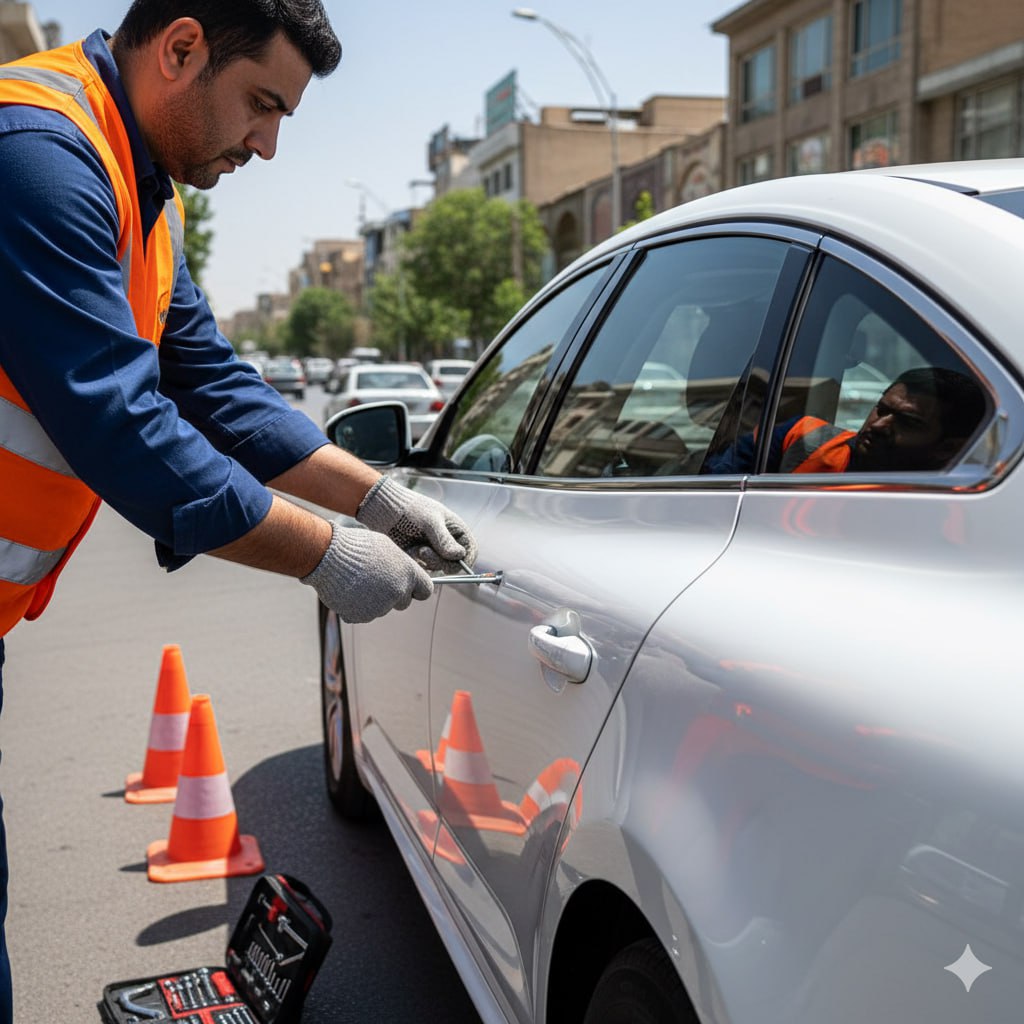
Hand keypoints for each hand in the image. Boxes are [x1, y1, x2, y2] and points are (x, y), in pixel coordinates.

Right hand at [301, 521, 433, 623]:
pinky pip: (363, 614)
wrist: (328, 556)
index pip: (425, 590)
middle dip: (393, 595)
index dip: (417, 589)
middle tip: (376, 581)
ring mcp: (381, 606)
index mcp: (408, 573)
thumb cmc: (357, 546)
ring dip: (373, 600)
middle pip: (404, 602)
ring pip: (382, 608)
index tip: (410, 588)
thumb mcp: (386, 548)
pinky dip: (356, 607)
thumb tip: (404, 574)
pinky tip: (348, 590)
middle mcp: (398, 592)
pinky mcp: (362, 616)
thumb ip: (400, 565)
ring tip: (357, 581)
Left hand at [356, 477, 477, 572]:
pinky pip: (424, 568)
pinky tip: (408, 550)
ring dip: (426, 562)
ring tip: (414, 547)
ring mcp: (434, 550)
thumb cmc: (410, 510)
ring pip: (438, 568)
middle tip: (422, 552)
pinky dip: (416, 562)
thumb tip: (459, 555)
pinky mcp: (421, 557)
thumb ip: (444, 540)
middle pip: (454, 564)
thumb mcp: (429, 522)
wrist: (385, 511)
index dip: (464, 561)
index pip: (469, 551)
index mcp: (457, 530)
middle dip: (439, 561)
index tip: (451, 565)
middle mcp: (448, 542)